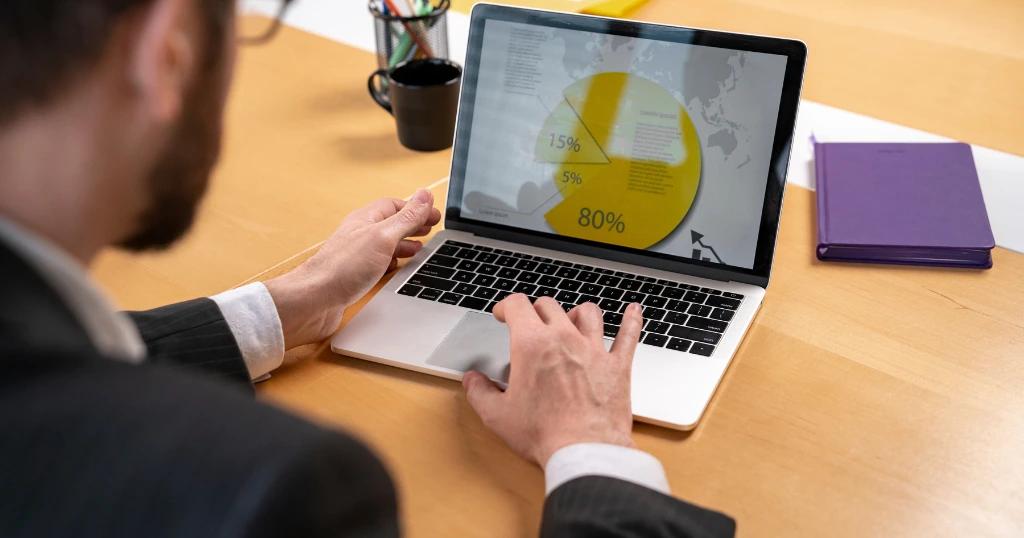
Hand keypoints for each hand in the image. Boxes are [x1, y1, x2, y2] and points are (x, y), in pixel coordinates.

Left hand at [265, 189, 440, 347]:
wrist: (314, 301)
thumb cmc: (343, 268)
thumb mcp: (384, 237)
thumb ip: (406, 217)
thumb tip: (425, 195)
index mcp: (366, 220)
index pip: (395, 205)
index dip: (416, 208)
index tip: (434, 214)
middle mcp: (361, 235)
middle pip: (391, 223)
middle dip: (412, 225)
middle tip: (431, 229)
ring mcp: (357, 256)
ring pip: (385, 244)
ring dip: (404, 243)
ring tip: (419, 248)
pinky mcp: (355, 276)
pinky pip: (379, 263)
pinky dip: (393, 262)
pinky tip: (397, 269)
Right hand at [462, 294, 643, 465]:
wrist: (584, 451)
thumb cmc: (544, 433)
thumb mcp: (497, 415)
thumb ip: (480, 392)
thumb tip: (472, 380)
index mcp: (532, 344)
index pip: (517, 305)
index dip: (506, 306)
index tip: (503, 314)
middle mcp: (564, 338)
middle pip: (550, 306)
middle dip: (536, 310)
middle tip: (531, 322)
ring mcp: (594, 349)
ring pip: (588, 312)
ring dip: (576, 312)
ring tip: (572, 319)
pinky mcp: (618, 365)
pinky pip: (628, 334)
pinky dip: (631, 320)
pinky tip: (633, 311)